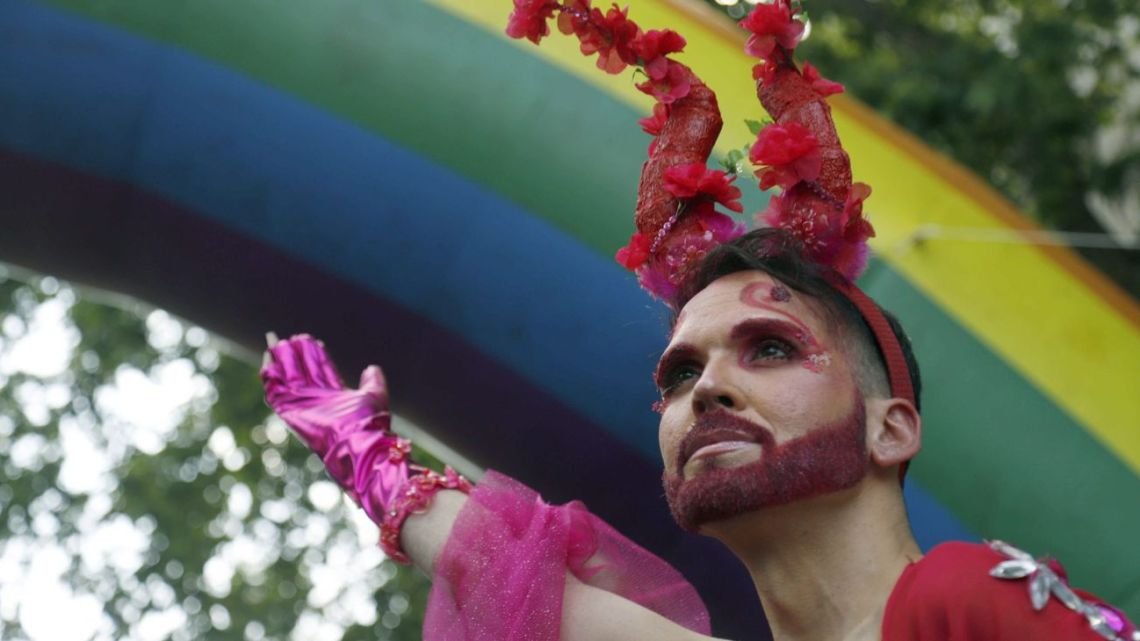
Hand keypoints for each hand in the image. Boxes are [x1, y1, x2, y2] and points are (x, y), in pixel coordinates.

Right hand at [261, 333, 409, 521]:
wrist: (358, 440)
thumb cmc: (368, 422)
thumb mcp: (374, 395)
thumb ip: (373, 382)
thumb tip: (372, 367)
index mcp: (334, 396)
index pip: (321, 371)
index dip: (317, 355)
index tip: (315, 340)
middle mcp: (316, 400)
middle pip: (302, 371)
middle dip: (298, 353)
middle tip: (294, 336)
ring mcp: (301, 405)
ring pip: (287, 378)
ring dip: (282, 360)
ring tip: (278, 341)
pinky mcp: (289, 410)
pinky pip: (273, 390)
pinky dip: (269, 374)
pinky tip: (268, 358)